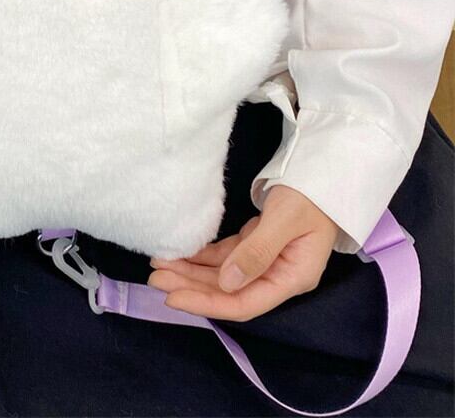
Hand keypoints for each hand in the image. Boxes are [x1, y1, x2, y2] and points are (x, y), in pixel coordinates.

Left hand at [148, 185, 338, 320]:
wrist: (321, 172)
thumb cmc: (309, 196)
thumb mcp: (284, 221)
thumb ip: (257, 252)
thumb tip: (226, 283)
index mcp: (291, 278)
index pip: (244, 303)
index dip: (208, 304)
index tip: (173, 298)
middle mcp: (277, 275)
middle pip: (228, 291)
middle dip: (191, 286)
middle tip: (155, 277)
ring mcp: (266, 261)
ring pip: (222, 274)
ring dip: (191, 271)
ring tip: (159, 264)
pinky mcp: (255, 244)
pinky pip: (224, 256)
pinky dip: (202, 255)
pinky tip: (180, 252)